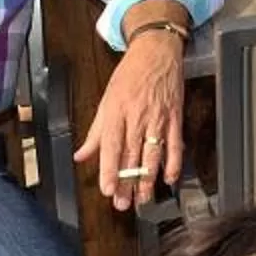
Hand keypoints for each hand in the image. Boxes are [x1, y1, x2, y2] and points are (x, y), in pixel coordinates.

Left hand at [74, 27, 187, 212]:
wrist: (157, 51)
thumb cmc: (130, 74)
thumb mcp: (105, 99)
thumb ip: (94, 131)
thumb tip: (81, 155)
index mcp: (116, 112)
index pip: (111, 147)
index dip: (109, 170)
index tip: (107, 189)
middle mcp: (137, 117)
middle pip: (131, 155)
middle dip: (127, 182)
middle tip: (123, 203)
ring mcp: (158, 118)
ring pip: (153, 154)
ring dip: (148, 178)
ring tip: (144, 198)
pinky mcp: (175, 117)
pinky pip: (175, 143)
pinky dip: (174, 162)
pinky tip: (169, 178)